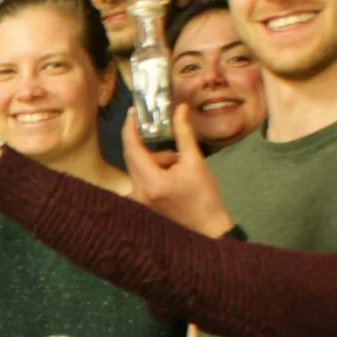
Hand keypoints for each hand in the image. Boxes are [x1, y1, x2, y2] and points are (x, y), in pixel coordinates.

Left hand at [121, 104, 235, 234]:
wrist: (207, 228)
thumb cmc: (204, 196)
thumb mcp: (195, 162)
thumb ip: (184, 133)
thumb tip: (180, 108)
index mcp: (150, 182)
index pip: (131, 148)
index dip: (130, 128)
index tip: (133, 111)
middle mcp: (137, 192)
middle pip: (133, 157)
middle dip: (150, 146)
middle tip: (165, 134)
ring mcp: (137, 199)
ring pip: (139, 167)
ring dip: (157, 160)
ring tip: (180, 166)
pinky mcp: (141, 203)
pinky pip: (141, 177)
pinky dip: (155, 170)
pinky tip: (174, 176)